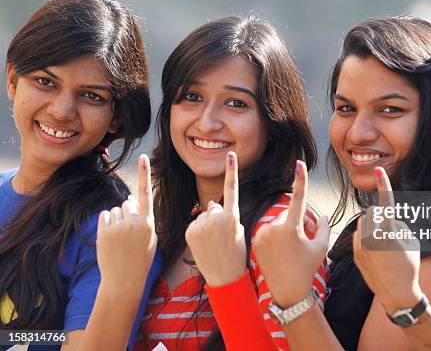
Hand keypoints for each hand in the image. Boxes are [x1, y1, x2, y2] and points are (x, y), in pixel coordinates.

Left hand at [97, 154, 156, 296]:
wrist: (124, 280)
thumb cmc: (141, 259)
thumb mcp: (150, 238)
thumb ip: (143, 218)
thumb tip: (130, 201)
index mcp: (149, 223)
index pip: (147, 193)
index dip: (145, 174)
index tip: (143, 157)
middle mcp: (134, 222)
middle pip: (129, 203)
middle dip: (128, 213)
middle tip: (130, 233)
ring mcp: (118, 226)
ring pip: (116, 210)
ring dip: (117, 220)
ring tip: (121, 240)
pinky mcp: (104, 230)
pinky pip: (105, 216)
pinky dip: (107, 224)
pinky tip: (111, 238)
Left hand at [185, 151, 245, 286]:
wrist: (224, 276)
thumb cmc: (235, 254)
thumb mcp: (238, 231)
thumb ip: (226, 215)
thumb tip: (210, 205)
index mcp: (233, 217)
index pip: (232, 189)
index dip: (232, 170)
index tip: (231, 155)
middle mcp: (217, 218)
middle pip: (213, 207)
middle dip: (216, 217)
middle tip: (222, 238)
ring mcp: (202, 225)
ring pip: (203, 216)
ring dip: (206, 226)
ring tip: (212, 244)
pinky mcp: (190, 231)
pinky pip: (194, 224)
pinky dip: (197, 232)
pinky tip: (203, 245)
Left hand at [252, 160, 328, 307]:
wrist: (287, 291)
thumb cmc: (307, 269)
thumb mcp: (322, 246)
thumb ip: (323, 226)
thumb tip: (318, 215)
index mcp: (292, 229)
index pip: (299, 198)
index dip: (301, 180)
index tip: (300, 163)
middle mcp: (274, 229)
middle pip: (289, 213)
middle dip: (299, 221)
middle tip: (307, 236)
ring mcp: (262, 234)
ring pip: (278, 221)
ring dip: (286, 228)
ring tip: (293, 248)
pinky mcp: (255, 240)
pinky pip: (268, 229)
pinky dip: (275, 235)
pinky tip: (280, 251)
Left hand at [353, 166, 422, 314]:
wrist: (396, 293)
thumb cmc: (409, 266)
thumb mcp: (411, 241)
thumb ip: (398, 224)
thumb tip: (386, 218)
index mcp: (388, 232)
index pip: (386, 203)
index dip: (384, 185)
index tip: (380, 170)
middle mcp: (372, 236)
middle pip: (372, 214)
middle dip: (380, 218)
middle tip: (390, 235)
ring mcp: (360, 245)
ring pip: (363, 224)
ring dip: (371, 228)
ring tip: (382, 247)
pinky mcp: (354, 252)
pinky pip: (358, 236)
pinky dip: (365, 240)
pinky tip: (375, 255)